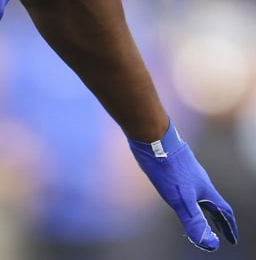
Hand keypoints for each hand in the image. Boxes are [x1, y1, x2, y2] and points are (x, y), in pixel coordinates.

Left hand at [129, 120, 237, 250]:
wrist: (153, 138)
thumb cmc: (168, 169)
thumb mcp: (180, 200)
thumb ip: (194, 221)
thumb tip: (210, 244)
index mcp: (205, 190)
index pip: (223, 211)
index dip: (228, 226)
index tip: (231, 239)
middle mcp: (200, 180)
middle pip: (213, 202)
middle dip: (217, 219)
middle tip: (219, 232)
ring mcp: (188, 171)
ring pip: (200, 192)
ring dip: (204, 206)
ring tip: (201, 214)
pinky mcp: (176, 164)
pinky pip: (187, 182)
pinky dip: (189, 193)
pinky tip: (179, 190)